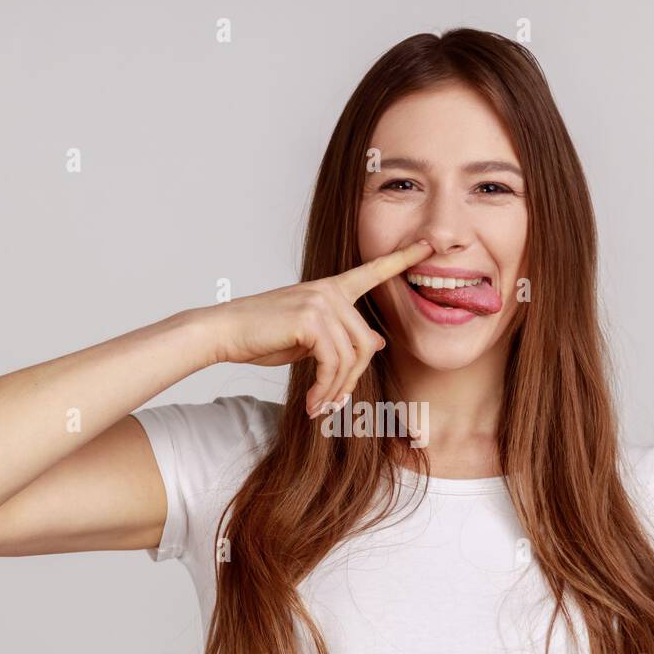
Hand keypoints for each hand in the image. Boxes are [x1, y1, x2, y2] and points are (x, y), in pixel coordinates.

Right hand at [204, 240, 431, 416]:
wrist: (224, 333)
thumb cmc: (261, 336)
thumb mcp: (309, 338)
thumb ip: (341, 337)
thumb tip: (378, 342)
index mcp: (331, 289)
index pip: (373, 272)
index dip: (403, 259)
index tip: (429, 246)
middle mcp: (330, 291)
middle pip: (364, 344)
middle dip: (350, 381)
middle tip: (331, 404)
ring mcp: (321, 302)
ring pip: (350, 358)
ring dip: (336, 390)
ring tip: (320, 407)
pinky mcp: (311, 319)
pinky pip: (332, 363)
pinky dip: (325, 389)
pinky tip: (313, 403)